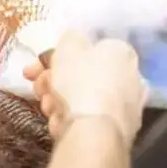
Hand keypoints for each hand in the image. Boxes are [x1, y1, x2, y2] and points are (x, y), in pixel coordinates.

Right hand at [22, 30, 146, 145]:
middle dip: (52, 79)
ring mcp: (125, 105)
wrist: (93, 129)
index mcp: (120, 52)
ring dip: (56, 99)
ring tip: (48, 107)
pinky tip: (59, 121)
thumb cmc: (80, 81)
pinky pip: (86, 116)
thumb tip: (74, 39)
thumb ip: (70, 37)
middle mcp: (129, 76)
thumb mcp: (68, 46)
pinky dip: (69, 117)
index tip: (37, 66)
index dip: (56, 56)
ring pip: (80, 97)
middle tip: (37, 86)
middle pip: (81, 74)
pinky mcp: (116, 128)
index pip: (86, 48)